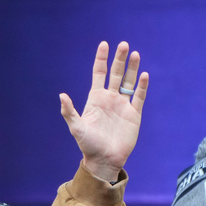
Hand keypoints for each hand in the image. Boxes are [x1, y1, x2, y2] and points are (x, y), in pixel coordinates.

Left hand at [61, 41, 148, 181]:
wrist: (104, 160)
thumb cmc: (88, 145)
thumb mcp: (76, 128)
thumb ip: (69, 112)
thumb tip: (61, 95)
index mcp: (95, 99)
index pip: (99, 73)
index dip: (101, 59)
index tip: (104, 44)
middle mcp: (109, 99)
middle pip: (116, 74)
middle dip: (119, 59)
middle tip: (123, 44)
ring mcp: (123, 106)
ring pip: (129, 82)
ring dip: (133, 68)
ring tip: (135, 54)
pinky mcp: (134, 115)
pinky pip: (139, 97)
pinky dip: (142, 86)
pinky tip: (144, 75)